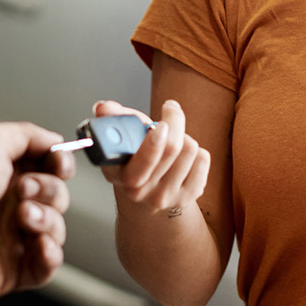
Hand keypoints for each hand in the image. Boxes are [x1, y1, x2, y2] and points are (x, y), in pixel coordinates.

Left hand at [0, 122, 74, 299]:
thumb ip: (29, 135)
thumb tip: (56, 141)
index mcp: (7, 174)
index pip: (51, 169)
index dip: (60, 166)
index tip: (58, 164)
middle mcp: (11, 205)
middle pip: (58, 197)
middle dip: (49, 190)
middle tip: (23, 189)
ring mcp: (13, 237)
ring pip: (56, 229)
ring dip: (47, 220)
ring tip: (23, 216)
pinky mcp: (13, 268)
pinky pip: (47, 266)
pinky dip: (50, 254)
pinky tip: (38, 243)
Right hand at [94, 99, 210, 214]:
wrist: (145, 192)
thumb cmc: (134, 156)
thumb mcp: (121, 137)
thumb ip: (113, 118)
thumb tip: (102, 107)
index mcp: (118, 174)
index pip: (141, 162)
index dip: (153, 143)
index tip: (160, 126)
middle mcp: (139, 190)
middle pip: (172, 148)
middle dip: (174, 122)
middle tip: (170, 111)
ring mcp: (164, 197)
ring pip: (190, 149)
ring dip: (184, 137)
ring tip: (174, 140)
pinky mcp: (186, 198)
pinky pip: (203, 161)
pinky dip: (197, 152)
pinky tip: (184, 157)